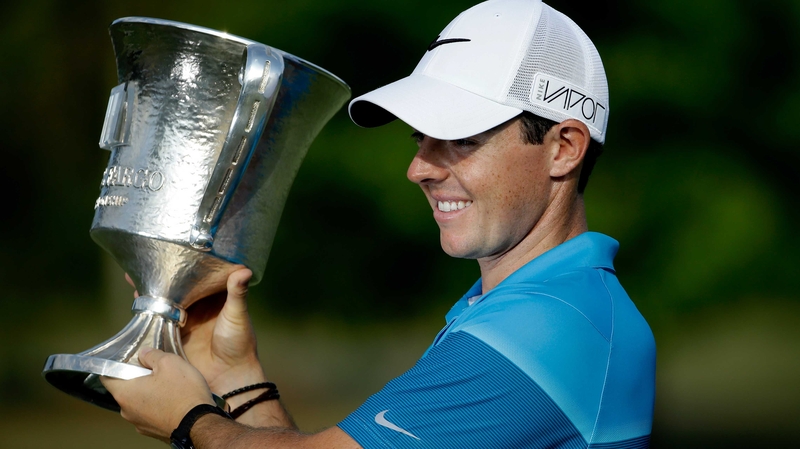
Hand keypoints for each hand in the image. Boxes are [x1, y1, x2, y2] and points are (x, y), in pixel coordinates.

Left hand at [101, 347, 214, 441]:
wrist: (199, 423)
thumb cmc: (183, 392)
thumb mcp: (169, 363)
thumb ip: (152, 355)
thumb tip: (143, 354)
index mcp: (125, 393)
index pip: (106, 376)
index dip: (116, 365)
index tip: (129, 359)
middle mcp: (127, 411)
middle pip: (125, 389)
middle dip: (138, 378)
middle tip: (157, 370)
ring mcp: (139, 424)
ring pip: (139, 402)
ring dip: (149, 393)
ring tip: (170, 386)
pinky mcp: (153, 431)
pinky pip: (150, 413)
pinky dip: (158, 405)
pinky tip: (174, 400)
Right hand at [126, 269, 266, 402]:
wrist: (229, 377)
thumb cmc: (240, 344)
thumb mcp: (237, 316)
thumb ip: (237, 294)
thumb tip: (243, 270)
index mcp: (214, 298)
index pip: (197, 277)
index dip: (185, 265)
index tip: (171, 252)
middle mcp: (198, 308)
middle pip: (177, 288)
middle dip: (162, 277)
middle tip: (144, 261)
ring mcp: (184, 322)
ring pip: (165, 303)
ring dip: (152, 293)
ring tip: (134, 278)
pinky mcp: (173, 337)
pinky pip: (158, 322)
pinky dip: (148, 314)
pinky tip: (136, 303)